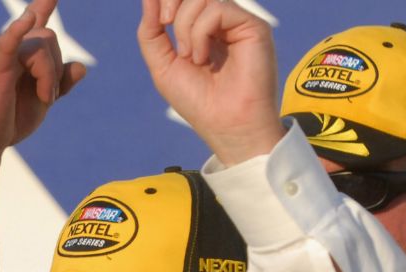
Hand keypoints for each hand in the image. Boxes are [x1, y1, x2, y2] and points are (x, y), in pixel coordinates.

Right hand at [0, 0, 85, 163]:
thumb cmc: (8, 119)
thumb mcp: (42, 99)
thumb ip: (60, 81)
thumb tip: (81, 67)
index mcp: (20, 50)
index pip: (36, 17)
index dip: (45, 1)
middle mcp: (8, 43)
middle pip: (49, 37)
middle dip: (56, 70)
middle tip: (47, 98)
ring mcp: (0, 50)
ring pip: (43, 45)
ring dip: (50, 76)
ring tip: (43, 99)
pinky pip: (11, 41)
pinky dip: (18, 30)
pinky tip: (27, 20)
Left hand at [137, 0, 283, 164]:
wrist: (225, 125)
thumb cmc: (198, 102)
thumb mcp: (163, 65)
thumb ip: (152, 32)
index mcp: (203, 31)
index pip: (184, 0)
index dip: (167, 1)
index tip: (159, 19)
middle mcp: (223, 24)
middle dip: (172, 3)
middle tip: (165, 24)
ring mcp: (238, 24)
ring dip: (185, 26)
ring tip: (190, 57)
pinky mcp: (253, 27)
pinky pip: (218, 9)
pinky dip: (201, 32)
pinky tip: (203, 58)